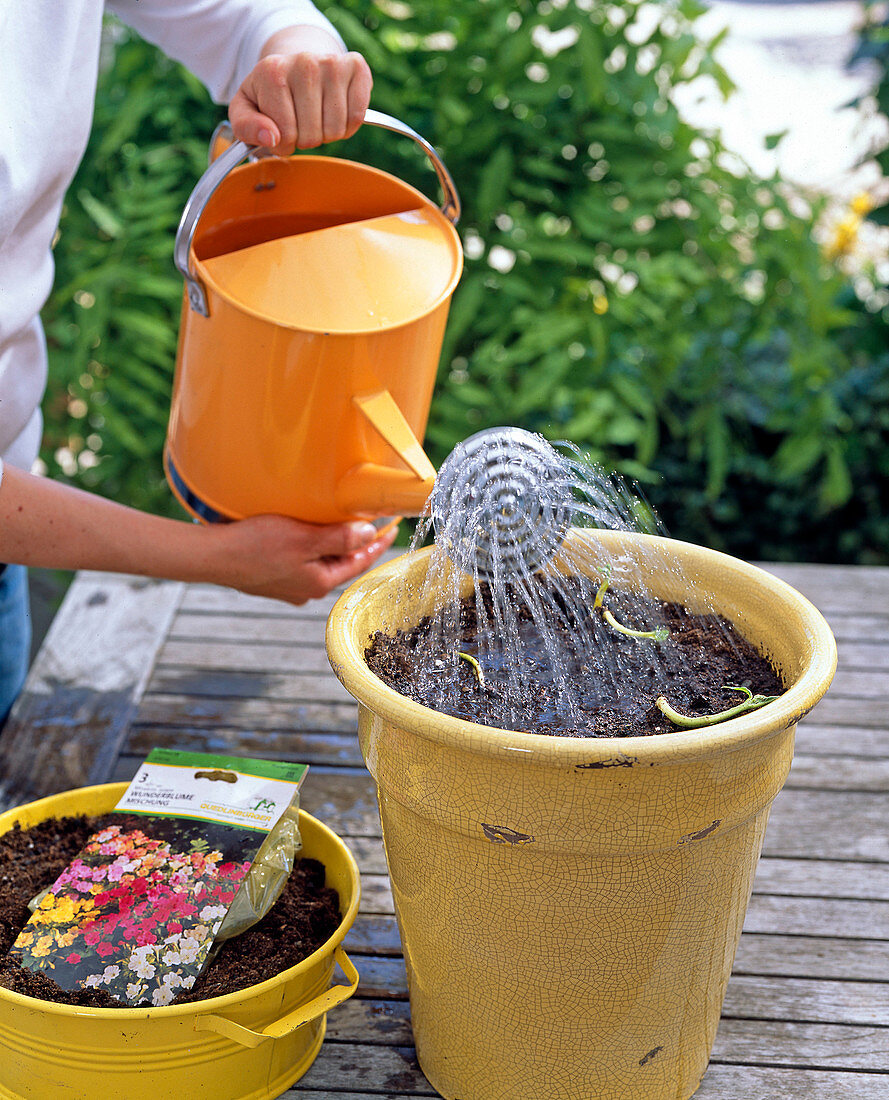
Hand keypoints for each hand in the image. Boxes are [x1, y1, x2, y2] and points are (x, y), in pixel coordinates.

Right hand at [208, 514, 397, 604]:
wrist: (211, 557)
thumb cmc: (254, 546)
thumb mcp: (303, 538)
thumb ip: (340, 538)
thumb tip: (369, 534)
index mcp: (319, 583)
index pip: (359, 562)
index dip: (377, 543)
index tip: (391, 528)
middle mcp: (306, 590)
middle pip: (341, 564)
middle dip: (356, 544)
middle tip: (370, 521)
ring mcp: (288, 586)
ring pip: (320, 563)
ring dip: (332, 544)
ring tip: (339, 524)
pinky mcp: (272, 578)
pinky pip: (300, 561)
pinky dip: (310, 547)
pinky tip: (303, 534)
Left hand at [229, 26, 371, 152]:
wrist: (298, 65)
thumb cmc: (270, 94)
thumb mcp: (245, 109)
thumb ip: (246, 127)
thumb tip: (270, 138)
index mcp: (271, 72)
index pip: (285, 135)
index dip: (283, 142)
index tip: (279, 127)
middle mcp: (303, 62)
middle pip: (311, 136)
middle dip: (305, 139)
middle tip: (300, 121)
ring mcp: (332, 62)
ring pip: (335, 131)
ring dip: (326, 133)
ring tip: (317, 115)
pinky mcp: (356, 67)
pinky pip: (357, 118)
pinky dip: (348, 125)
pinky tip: (336, 111)